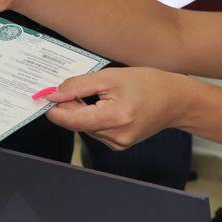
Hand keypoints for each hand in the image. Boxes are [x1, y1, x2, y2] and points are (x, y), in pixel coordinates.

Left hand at [33, 67, 191, 149]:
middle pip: (77, 123)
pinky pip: (95, 131)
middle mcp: (116, 136)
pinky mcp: (119, 145)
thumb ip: (78, 86)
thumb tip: (53, 94)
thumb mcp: (111, 76)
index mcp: (116, 118)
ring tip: (100, 96)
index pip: (72, 120)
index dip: (55, 109)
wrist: (176, 101)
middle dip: (70, 106)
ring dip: (82, 112)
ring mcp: (118, 144)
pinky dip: (93, 118)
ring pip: (84, 128)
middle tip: (76, 88)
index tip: (46, 96)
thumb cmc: (148, 84)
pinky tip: (106, 106)